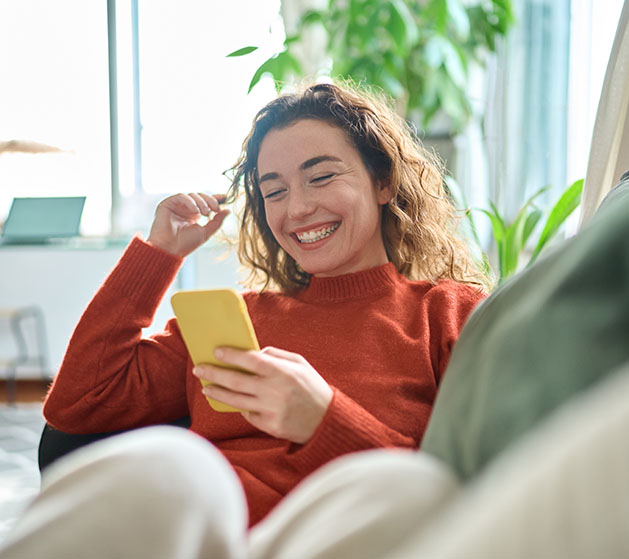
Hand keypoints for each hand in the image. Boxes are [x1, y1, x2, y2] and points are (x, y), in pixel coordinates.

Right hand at [147, 192, 229, 256]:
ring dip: (201, 202)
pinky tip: (195, 211)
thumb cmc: (185, 244)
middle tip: (215, 209)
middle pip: (200, 196)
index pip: (205, 202)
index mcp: (193, 214)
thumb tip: (228, 210)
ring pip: (192, 195)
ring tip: (205, 213)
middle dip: (210, 201)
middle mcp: (185, 209)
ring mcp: (176, 206)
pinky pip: (181, 196)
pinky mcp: (167, 204)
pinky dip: (190, 202)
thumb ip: (217, 221)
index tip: (225, 197)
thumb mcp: (206, 232)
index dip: (215, 198)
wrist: (170, 249)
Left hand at [193, 347, 333, 443]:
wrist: (327, 420)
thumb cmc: (313, 387)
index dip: (231, 355)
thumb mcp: (301, 364)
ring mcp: (270, 410)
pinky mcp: (269, 426)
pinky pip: (248, 415)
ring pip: (235, 400)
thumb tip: (255, 352)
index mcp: (282, 372)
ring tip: (206, 388)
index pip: (250, 360)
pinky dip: (241, 407)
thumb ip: (277, 355)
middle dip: (214, 373)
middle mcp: (274, 391)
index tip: (216, 351)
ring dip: (217, 393)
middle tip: (199, 369)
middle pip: (235, 381)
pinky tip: (235, 402)